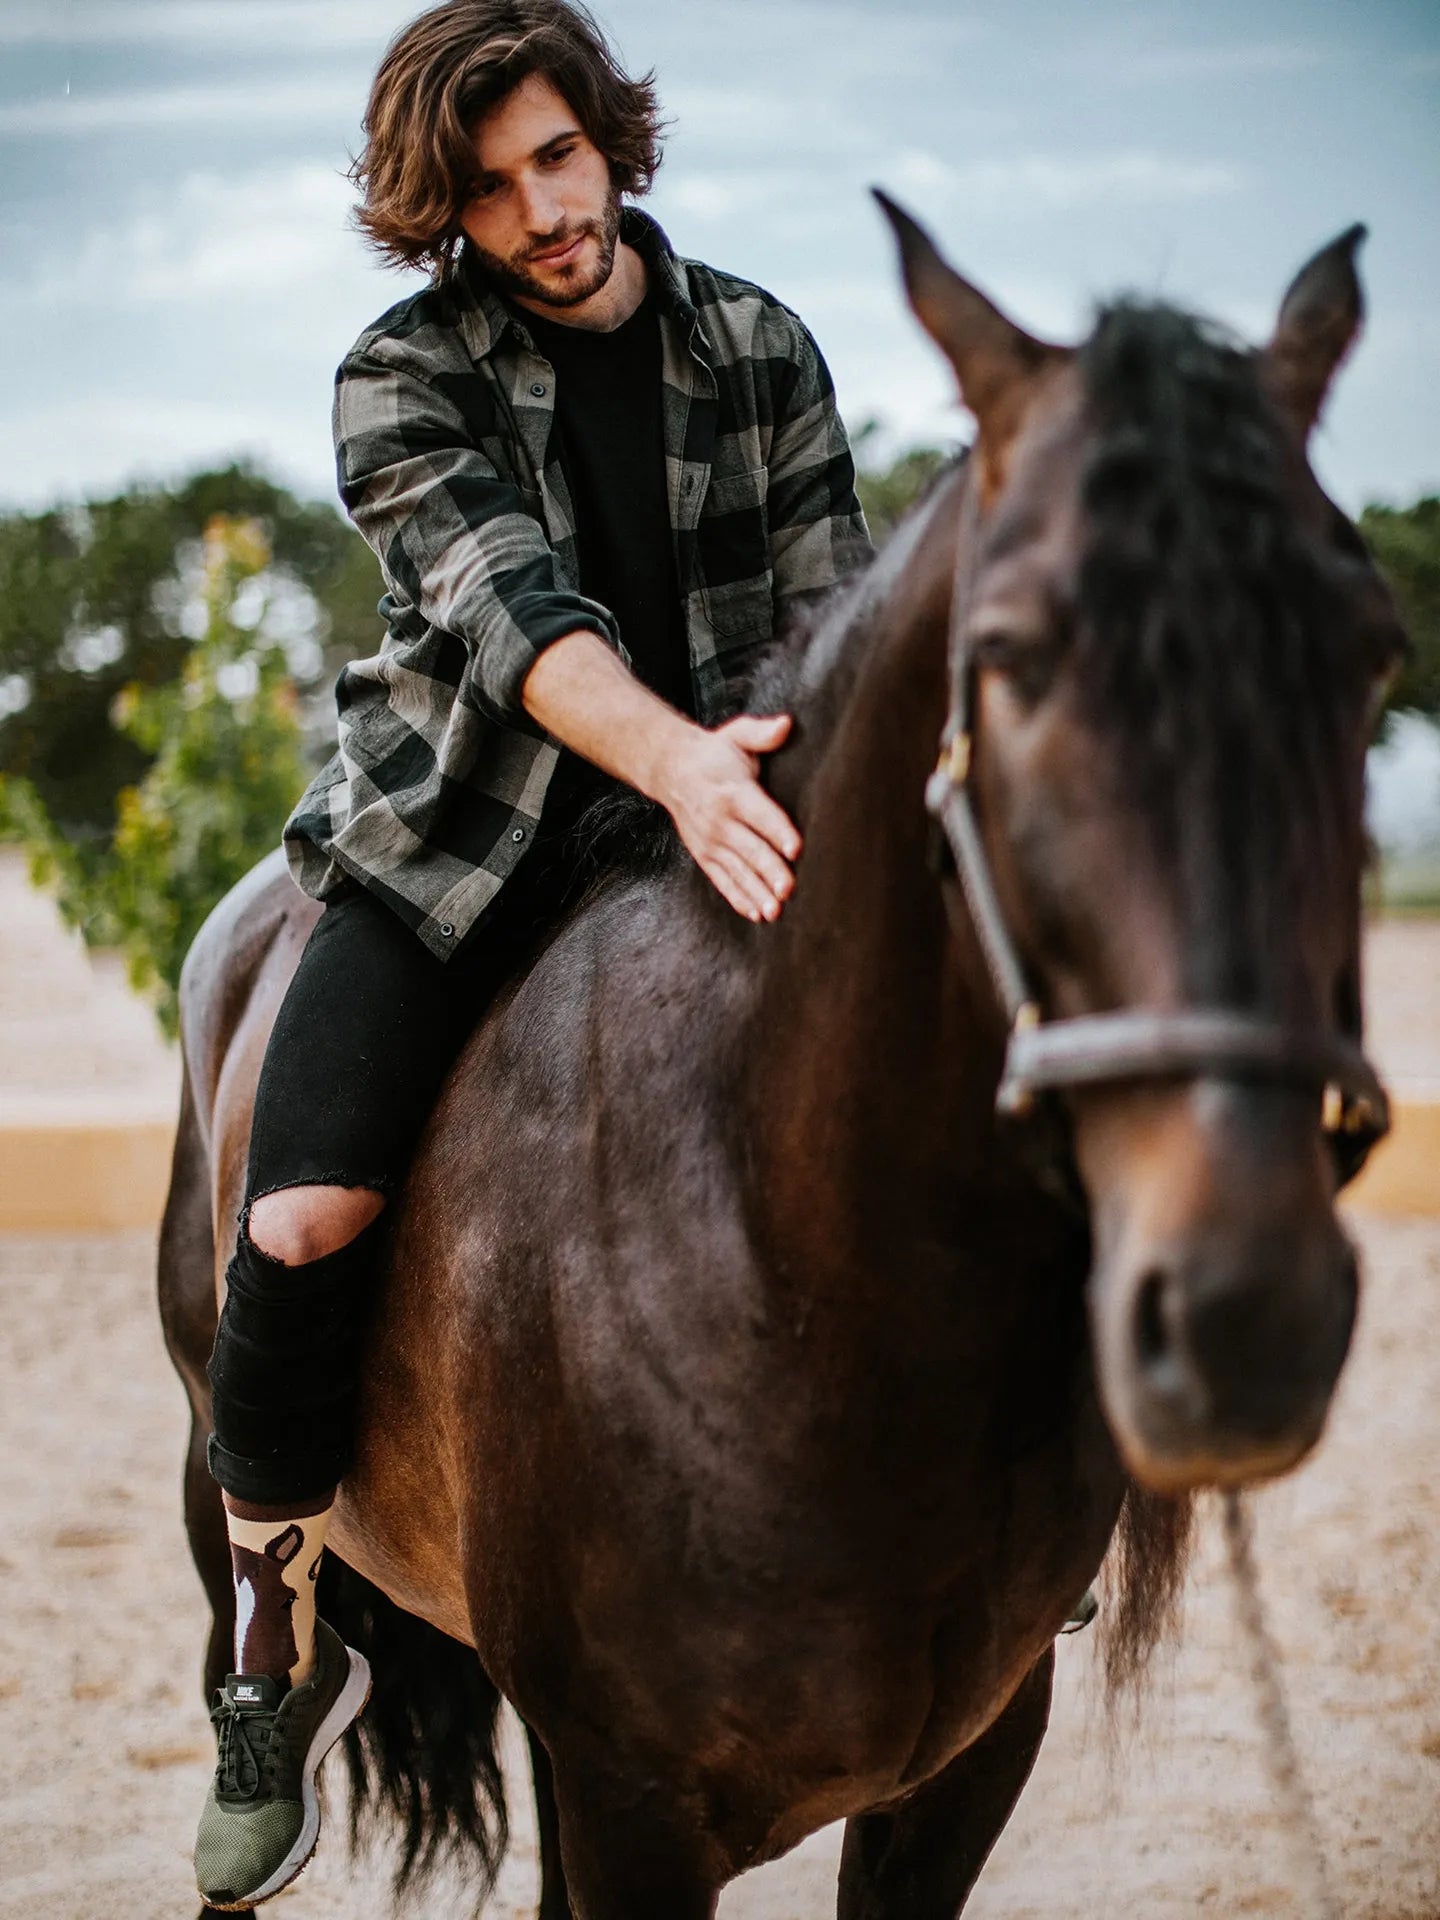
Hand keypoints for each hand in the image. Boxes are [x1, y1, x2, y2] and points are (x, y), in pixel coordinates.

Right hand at [653, 714, 801, 921]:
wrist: (670, 769)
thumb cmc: (715, 753)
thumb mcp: (736, 735)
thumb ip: (761, 733)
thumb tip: (786, 724)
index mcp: (733, 791)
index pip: (759, 813)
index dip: (778, 830)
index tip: (796, 848)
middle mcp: (719, 820)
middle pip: (749, 848)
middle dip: (769, 870)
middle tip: (789, 889)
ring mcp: (710, 841)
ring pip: (737, 870)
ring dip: (756, 892)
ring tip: (775, 911)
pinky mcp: (704, 855)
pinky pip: (722, 880)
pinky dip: (738, 898)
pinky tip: (756, 914)